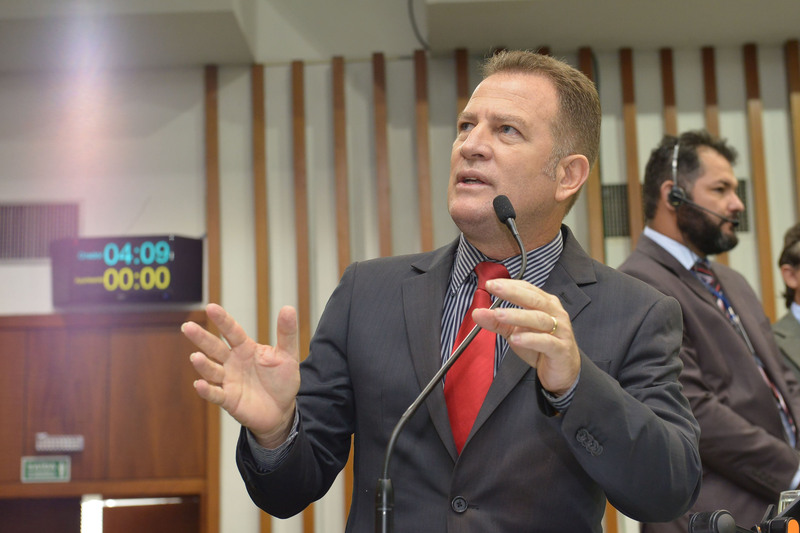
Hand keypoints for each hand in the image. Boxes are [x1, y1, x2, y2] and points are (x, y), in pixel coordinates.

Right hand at [182, 303, 300, 447]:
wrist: (282, 410)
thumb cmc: (282, 380)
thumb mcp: (287, 355)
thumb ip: (286, 333)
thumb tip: (288, 308)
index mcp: (245, 348)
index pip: (231, 331)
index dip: (222, 320)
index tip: (211, 307)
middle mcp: (233, 362)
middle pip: (215, 348)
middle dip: (201, 338)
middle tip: (188, 327)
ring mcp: (229, 381)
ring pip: (212, 370)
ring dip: (203, 364)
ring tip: (196, 357)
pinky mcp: (229, 400)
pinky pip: (215, 394)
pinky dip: (207, 390)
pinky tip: (199, 384)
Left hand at [472, 279, 579, 395]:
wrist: (563, 371)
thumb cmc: (541, 346)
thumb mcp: (515, 332)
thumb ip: (497, 322)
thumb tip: (477, 312)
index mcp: (545, 304)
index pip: (528, 289)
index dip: (510, 285)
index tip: (491, 283)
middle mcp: (555, 314)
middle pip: (534, 299)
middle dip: (513, 293)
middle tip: (494, 288)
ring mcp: (560, 331)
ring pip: (539, 319)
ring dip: (517, 316)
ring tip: (499, 315)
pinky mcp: (561, 349)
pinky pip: (546, 342)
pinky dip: (530, 339)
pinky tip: (516, 338)